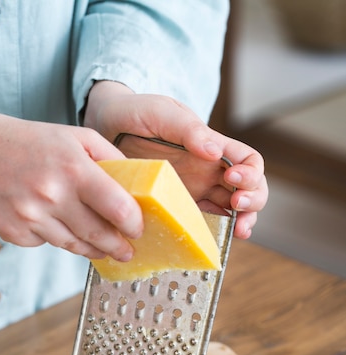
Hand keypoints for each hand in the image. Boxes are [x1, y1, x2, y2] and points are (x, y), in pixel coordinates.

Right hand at [0, 109, 143, 260]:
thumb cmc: (32, 143)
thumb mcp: (77, 137)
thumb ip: (111, 160)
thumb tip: (138, 188)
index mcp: (73, 168)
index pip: (117, 208)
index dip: (133, 224)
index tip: (138, 229)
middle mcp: (51, 195)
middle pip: (99, 236)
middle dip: (119, 248)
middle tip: (128, 251)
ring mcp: (31, 217)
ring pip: (75, 247)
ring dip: (93, 250)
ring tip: (104, 248)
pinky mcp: (15, 233)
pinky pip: (48, 244)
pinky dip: (58, 238)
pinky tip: (58, 225)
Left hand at [84, 81, 267, 238]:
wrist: (103, 128)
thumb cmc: (134, 112)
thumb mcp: (160, 112)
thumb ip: (187, 128)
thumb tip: (216, 153)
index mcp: (213, 147)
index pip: (249, 161)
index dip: (251, 173)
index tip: (234, 178)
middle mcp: (208, 172)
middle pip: (249, 190)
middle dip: (253, 200)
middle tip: (237, 206)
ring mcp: (193, 192)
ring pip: (231, 212)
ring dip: (242, 223)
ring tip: (237, 232)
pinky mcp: (175, 208)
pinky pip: (200, 224)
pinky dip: (211, 234)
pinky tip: (210, 241)